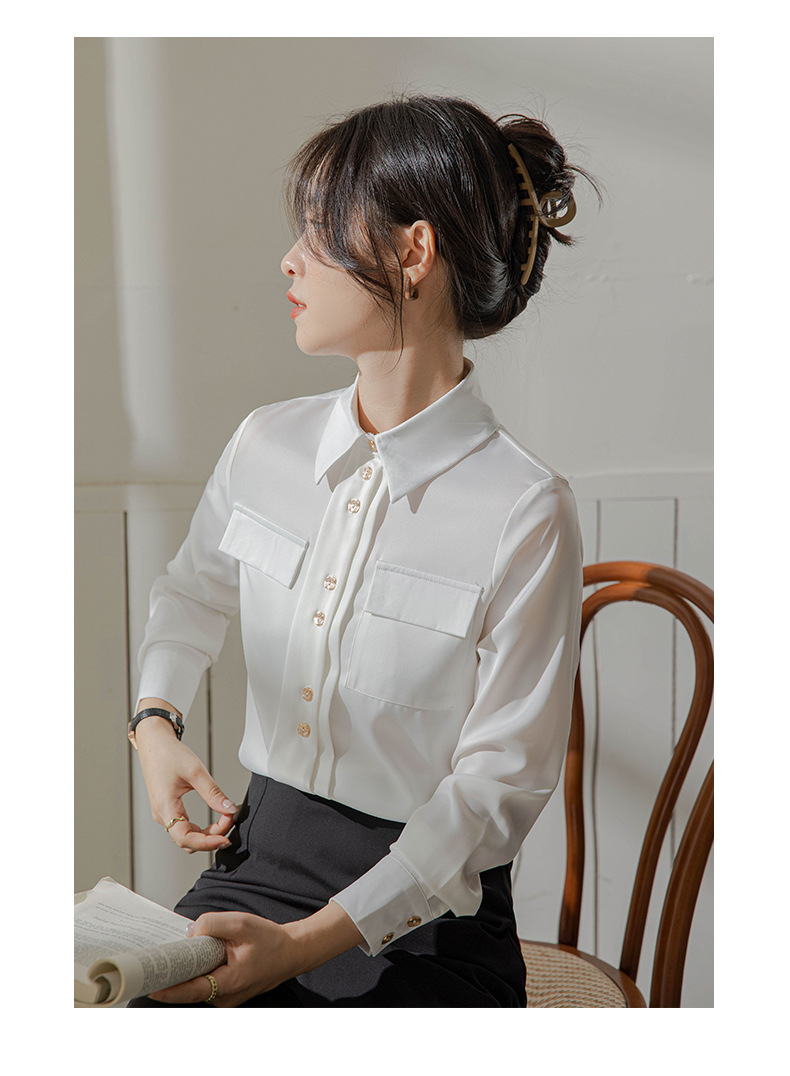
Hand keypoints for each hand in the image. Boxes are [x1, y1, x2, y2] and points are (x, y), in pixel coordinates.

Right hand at [134, 712, 238, 853]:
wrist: (154, 743)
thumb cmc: (169, 754)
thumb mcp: (195, 771)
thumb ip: (213, 793)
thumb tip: (230, 809)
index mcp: (165, 807)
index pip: (185, 839)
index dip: (207, 843)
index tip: (225, 837)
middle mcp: (162, 815)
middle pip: (188, 841)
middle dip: (212, 836)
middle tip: (230, 819)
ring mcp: (164, 813)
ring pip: (188, 836)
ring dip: (208, 833)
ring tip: (226, 818)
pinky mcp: (168, 810)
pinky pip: (186, 827)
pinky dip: (202, 828)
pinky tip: (216, 817)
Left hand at [148, 912, 299, 1005]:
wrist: (292, 951)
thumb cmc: (272, 940)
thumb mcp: (241, 923)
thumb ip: (212, 924)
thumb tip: (190, 932)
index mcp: (229, 984)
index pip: (189, 991)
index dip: (166, 988)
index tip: (148, 981)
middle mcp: (224, 998)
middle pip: (189, 987)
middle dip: (177, 970)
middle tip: (163, 954)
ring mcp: (225, 998)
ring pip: (197, 983)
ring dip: (192, 967)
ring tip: (194, 948)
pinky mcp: (226, 993)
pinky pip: (206, 982)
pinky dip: (201, 968)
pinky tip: (205, 952)